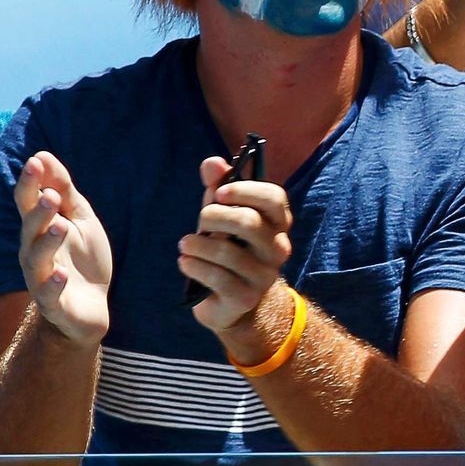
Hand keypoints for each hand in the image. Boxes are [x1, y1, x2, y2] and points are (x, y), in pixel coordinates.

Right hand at [13, 151, 112, 344]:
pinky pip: (48, 294)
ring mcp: (41, 278)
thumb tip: (43, 155)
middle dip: (39, 212)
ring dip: (47, 243)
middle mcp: (33, 252)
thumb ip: (63, 190)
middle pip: (31, 229)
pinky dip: (54, 284)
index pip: (30, 203)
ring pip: (37, 259)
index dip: (31, 183)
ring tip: (60, 227)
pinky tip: (62, 274)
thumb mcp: (79, 219)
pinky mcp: (53, 303)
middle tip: (50, 195)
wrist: (90, 306)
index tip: (36, 161)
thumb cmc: (81, 258)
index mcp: (39, 230)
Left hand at [180, 157, 293, 340]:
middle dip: (213, 217)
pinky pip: (215, 277)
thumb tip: (212, 163)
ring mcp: (264, 276)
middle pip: (248, 222)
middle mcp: (278, 249)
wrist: (233, 303)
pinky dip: (193, 265)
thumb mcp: (222, 216)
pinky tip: (186, 262)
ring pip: (227, 251)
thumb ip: (218, 188)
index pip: (274, 198)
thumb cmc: (227, 249)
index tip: (219, 193)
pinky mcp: (246, 298)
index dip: (244, 190)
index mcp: (278, 224)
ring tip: (186, 245)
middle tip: (199, 222)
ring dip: (197, 244)